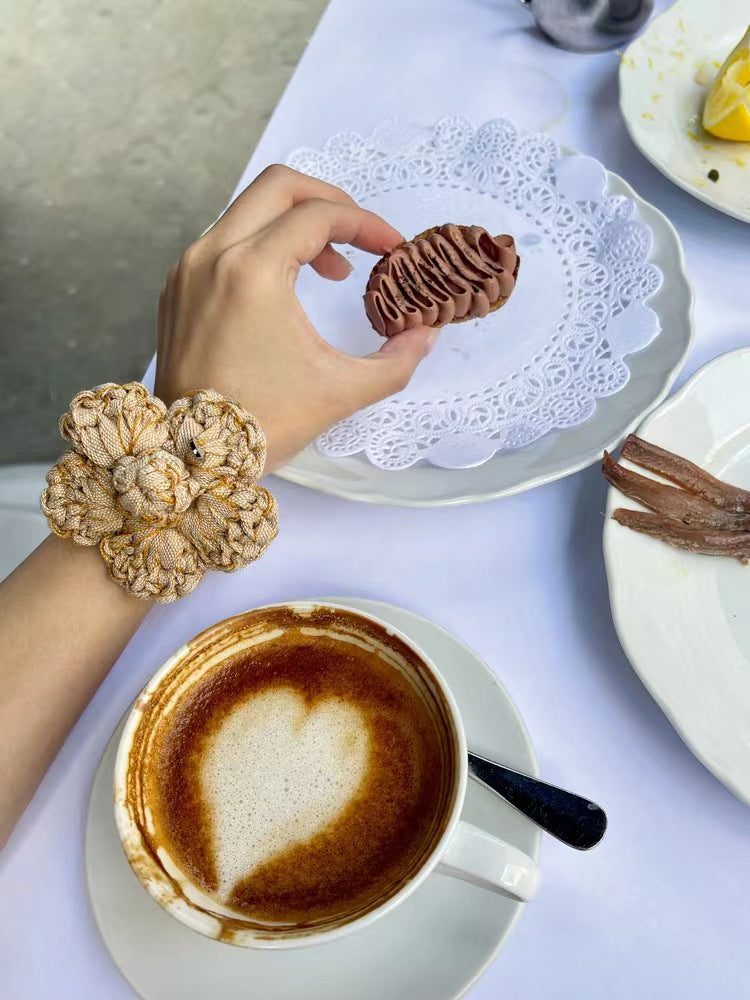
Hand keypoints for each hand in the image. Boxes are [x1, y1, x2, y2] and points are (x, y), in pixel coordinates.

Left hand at [154, 165, 437, 471]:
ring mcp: (188, 269)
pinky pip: (224, 240)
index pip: (320, 215)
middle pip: (279, 185)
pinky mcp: (177, 287)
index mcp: (253, 272)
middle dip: (329, 201)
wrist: (193, 457)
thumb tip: (426, 332)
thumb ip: (398, 359)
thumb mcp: (343, 391)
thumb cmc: (264, 424)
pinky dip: (261, 246)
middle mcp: (212, 256)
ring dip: (295, 225)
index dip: (367, 224)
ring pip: (248, 210)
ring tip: (329, 270)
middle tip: (359, 236)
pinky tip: (285, 287)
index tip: (391, 249)